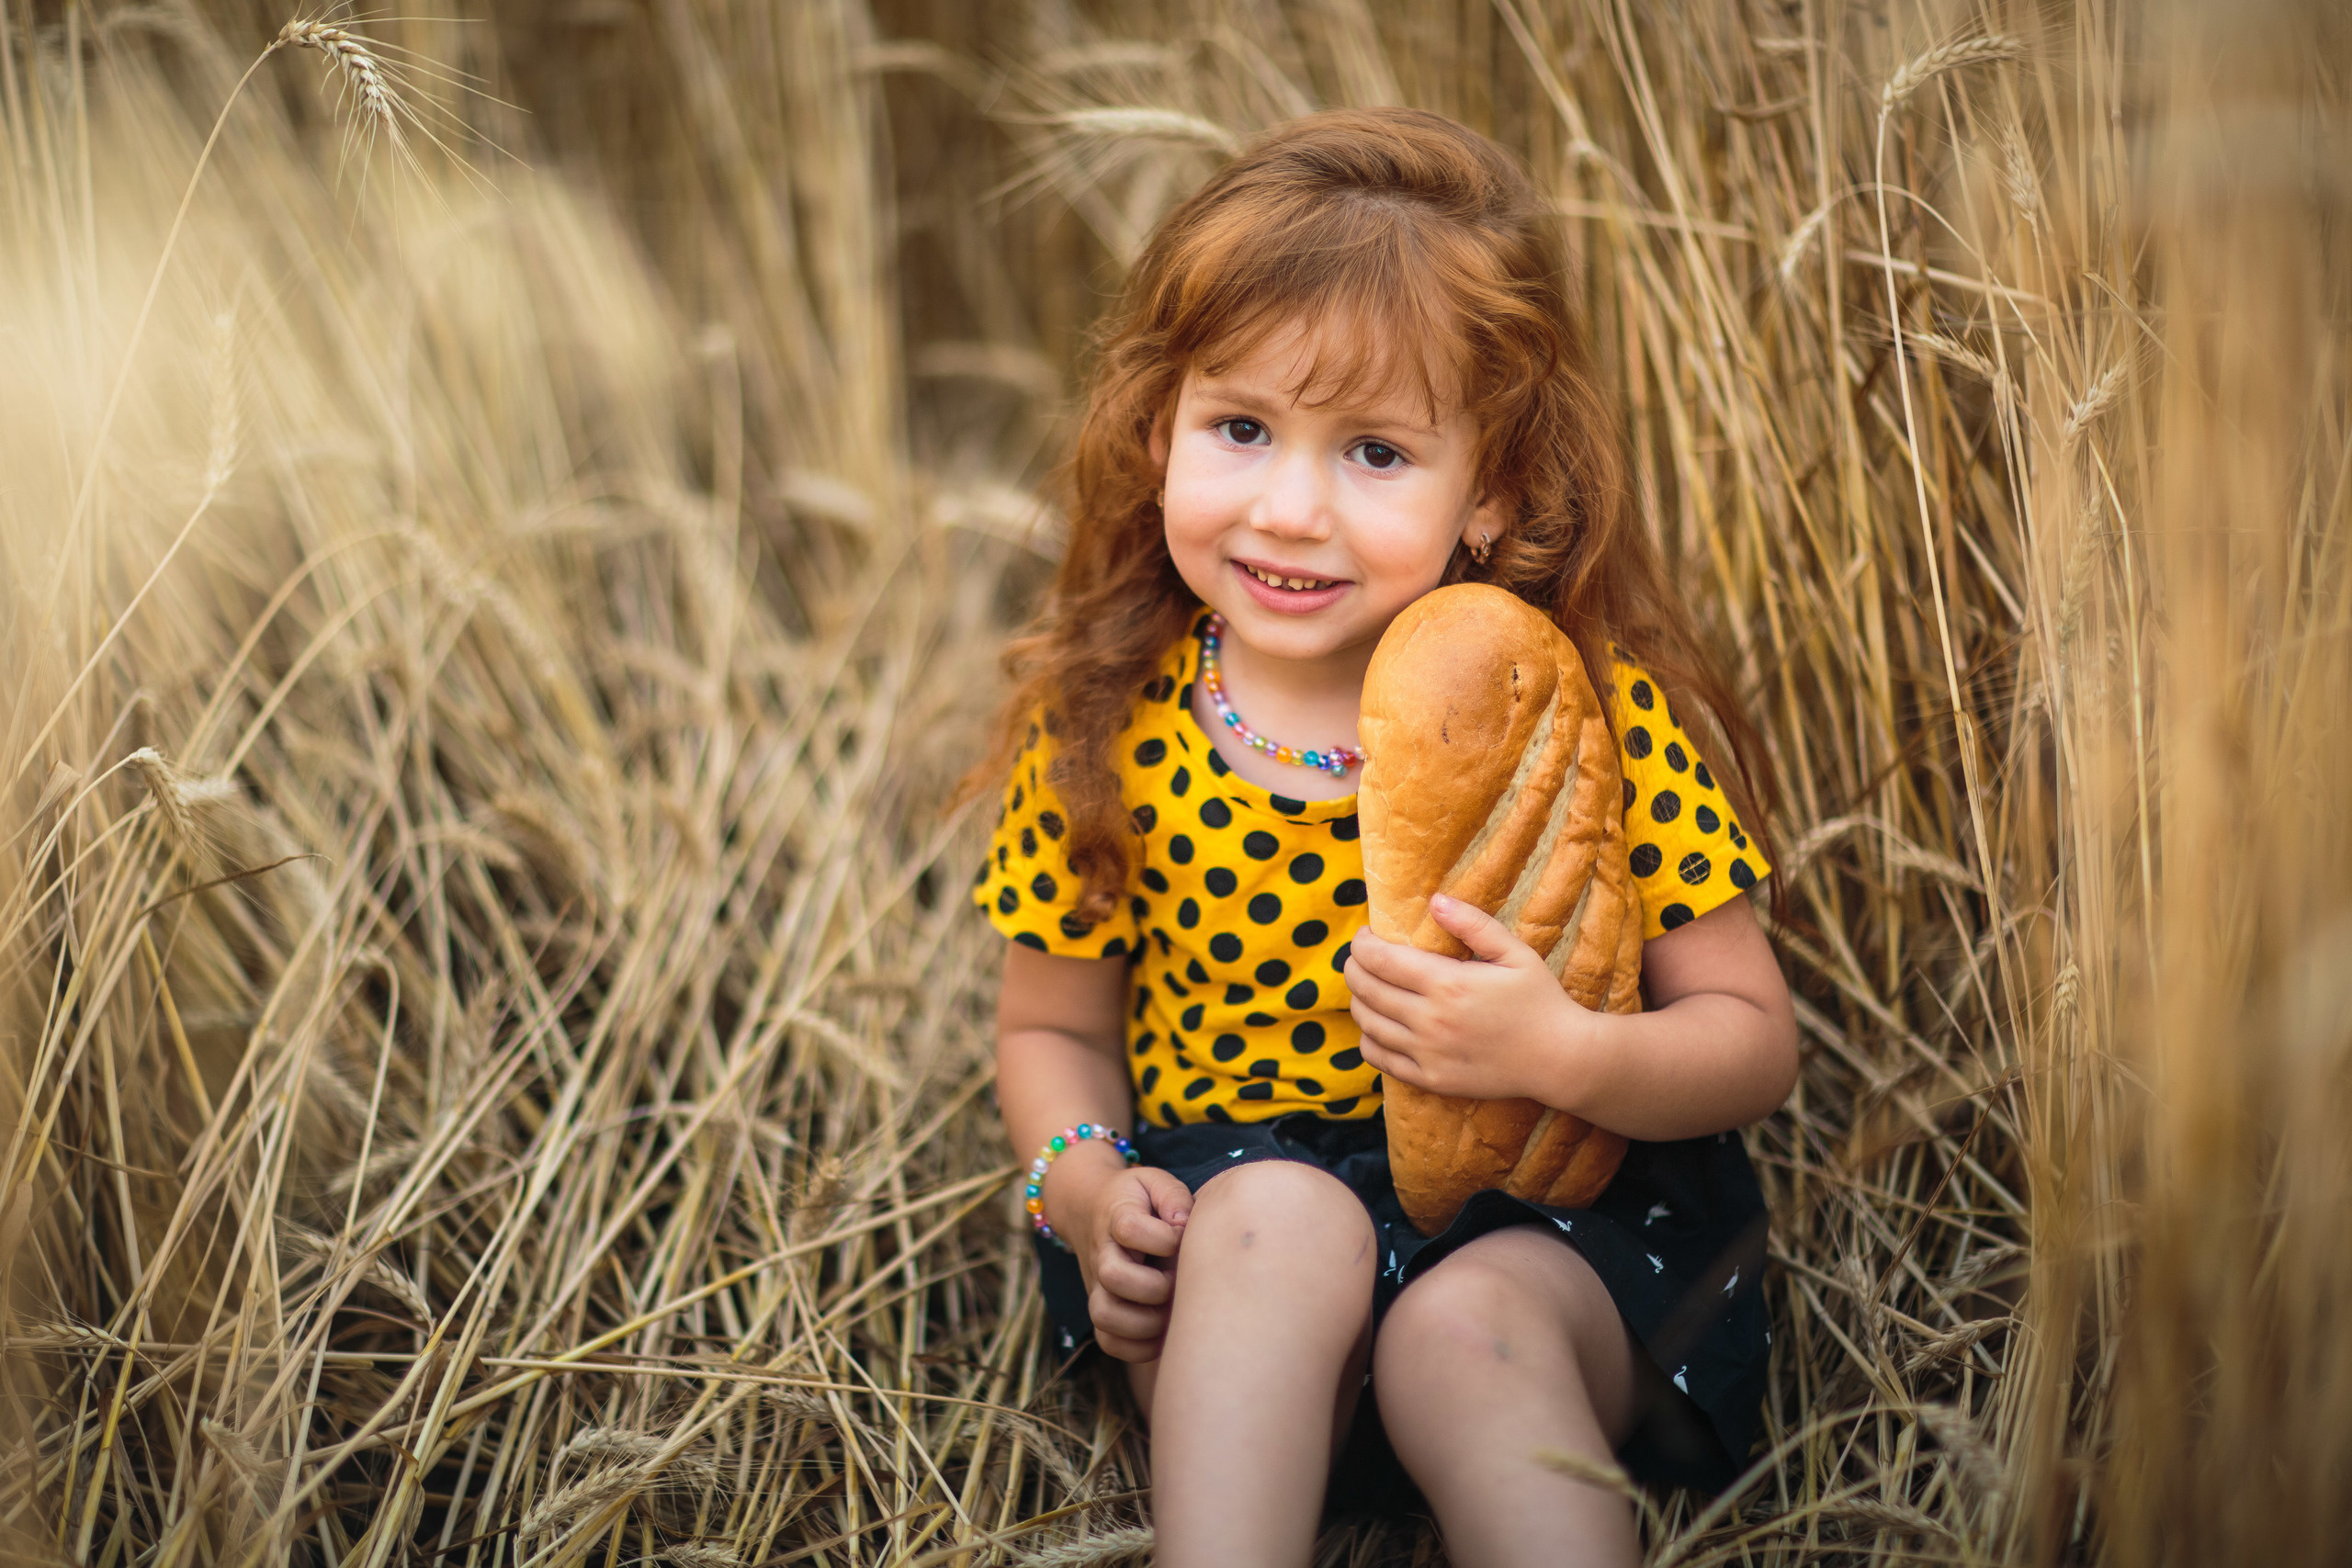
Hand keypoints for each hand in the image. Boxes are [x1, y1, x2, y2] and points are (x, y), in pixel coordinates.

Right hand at [1060, 1160, 1192, 1361]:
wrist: (1089, 1208)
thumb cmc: (1139, 1200)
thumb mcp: (1155, 1182)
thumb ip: (1174, 1196)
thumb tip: (1185, 1225)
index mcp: (1116, 1216)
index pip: (1129, 1227)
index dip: (1163, 1236)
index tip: (1183, 1236)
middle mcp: (1102, 1253)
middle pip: (1113, 1276)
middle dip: (1155, 1286)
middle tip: (1180, 1282)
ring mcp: (1098, 1285)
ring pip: (1104, 1314)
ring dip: (1144, 1322)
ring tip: (1171, 1314)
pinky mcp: (1103, 1308)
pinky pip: (1109, 1341)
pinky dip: (1137, 1347)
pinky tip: (1163, 1333)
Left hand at [1344, 893, 1604, 1107]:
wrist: (1559, 1058)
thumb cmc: (1539, 1000)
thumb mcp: (1514, 952)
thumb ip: (1473, 923)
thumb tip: (1435, 900)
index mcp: (1447, 983)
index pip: (1378, 959)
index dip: (1361, 943)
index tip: (1366, 936)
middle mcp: (1430, 1020)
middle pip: (1364, 988)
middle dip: (1354, 967)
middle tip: (1362, 958)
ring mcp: (1428, 1053)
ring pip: (1367, 1023)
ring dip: (1359, 1000)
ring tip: (1370, 987)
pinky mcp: (1431, 1080)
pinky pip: (1379, 1058)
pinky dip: (1369, 1038)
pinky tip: (1380, 1025)